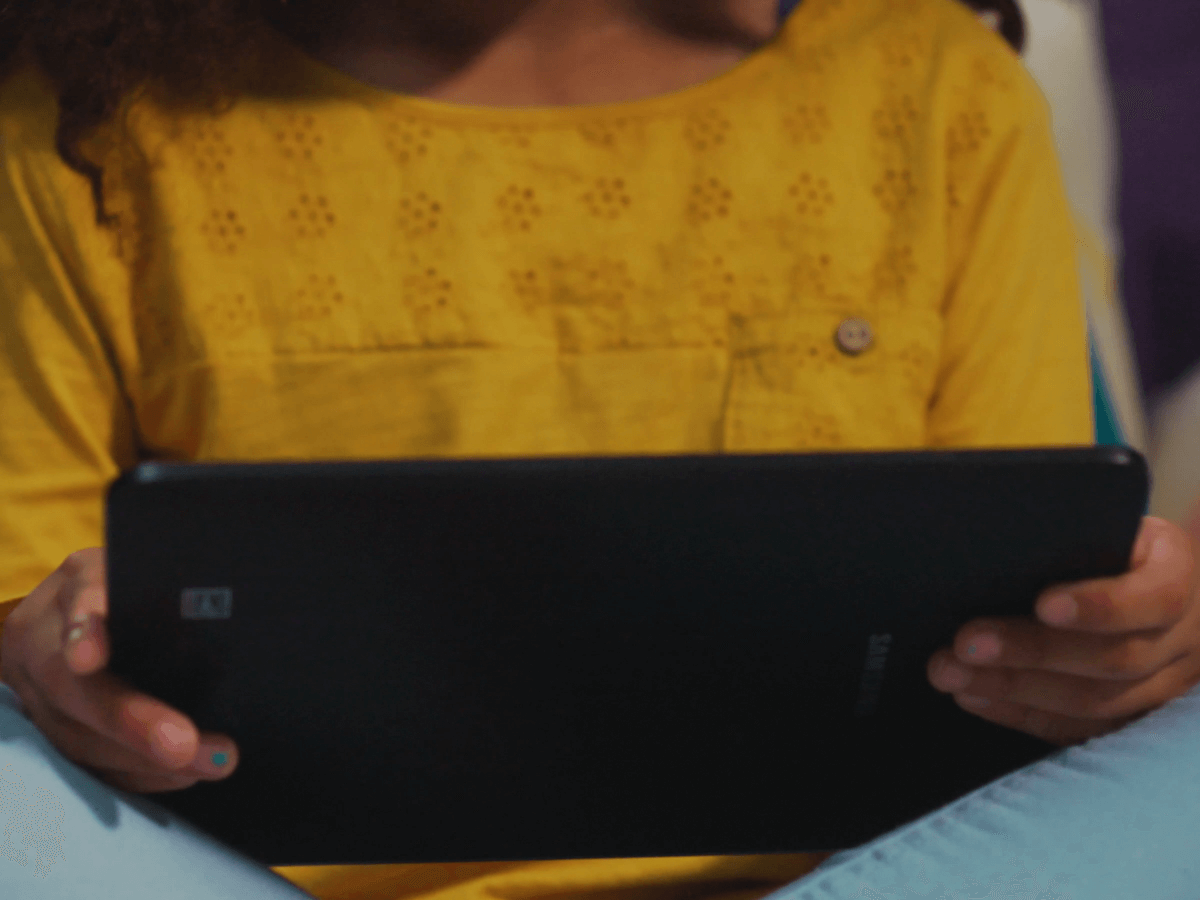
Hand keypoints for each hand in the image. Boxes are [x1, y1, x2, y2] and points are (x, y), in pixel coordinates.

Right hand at [0, 548, 238, 791]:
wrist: (94, 611)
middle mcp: (43, 637)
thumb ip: (178, 585)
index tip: (88, 657)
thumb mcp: (159, 570)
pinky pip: (87, 764)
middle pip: (75, 688)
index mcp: (77, 581)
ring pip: (78, 738)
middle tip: (184, 744)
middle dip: (130, 722)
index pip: (80, 598)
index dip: (84, 629)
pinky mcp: (50, 729)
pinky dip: (140, 774)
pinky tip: (184, 774)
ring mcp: (38, 690)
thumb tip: (219, 614)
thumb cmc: (149, 586)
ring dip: (145, 760)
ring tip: (210, 762)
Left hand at [927, 515, 1199, 746]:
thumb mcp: (1111, 524)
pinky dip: (1019, 714)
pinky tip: (973, 697)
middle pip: (1113, 659)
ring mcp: (1163, 686)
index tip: (1043, 603)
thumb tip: (1003, 535)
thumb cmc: (1113, 544)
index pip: (1155, 598)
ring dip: (1013, 689)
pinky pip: (1077, 729)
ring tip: (952, 674)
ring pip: (1094, 703)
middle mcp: (1183, 639)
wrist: (1154, 583)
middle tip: (965, 643)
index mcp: (1179, 576)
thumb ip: (1073, 533)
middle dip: (1031, 651)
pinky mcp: (1130, 717)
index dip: (1100, 605)